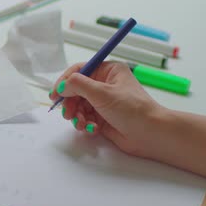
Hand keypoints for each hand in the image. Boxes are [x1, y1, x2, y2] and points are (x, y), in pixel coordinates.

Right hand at [49, 61, 165, 156]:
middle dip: (70, 104)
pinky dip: (85, 124)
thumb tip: (61, 86)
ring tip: (82, 124)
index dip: (65, 82)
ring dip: (77, 116)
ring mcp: (104, 102)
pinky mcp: (103, 118)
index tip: (55, 94)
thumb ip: (78, 85)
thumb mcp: (102, 93)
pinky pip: (85, 118)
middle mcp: (105, 85)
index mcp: (108, 71)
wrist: (150, 134)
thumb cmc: (132, 109)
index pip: (79, 71)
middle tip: (68, 114)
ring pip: (79, 106)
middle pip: (76, 90)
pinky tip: (92, 129)